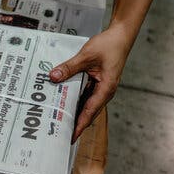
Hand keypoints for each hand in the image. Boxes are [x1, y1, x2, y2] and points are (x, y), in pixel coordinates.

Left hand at [49, 24, 132, 140]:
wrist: (120, 36)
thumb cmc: (108, 45)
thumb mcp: (86, 56)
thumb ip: (69, 67)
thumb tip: (53, 77)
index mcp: (106, 89)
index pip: (89, 112)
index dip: (79, 125)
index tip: (71, 137)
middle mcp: (104, 92)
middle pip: (87, 111)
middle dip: (74, 122)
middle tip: (58, 132)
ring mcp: (100, 88)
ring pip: (84, 103)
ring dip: (73, 110)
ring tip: (57, 120)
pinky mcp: (96, 82)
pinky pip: (83, 93)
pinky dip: (74, 97)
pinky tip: (62, 99)